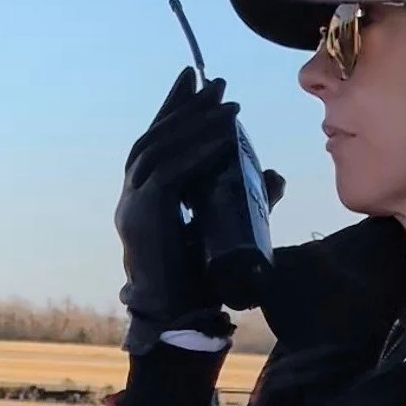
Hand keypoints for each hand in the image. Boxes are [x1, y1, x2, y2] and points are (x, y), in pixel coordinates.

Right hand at [115, 65, 240, 355]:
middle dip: (184, 107)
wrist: (182, 325)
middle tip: (213, 80)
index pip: (157, 144)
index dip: (175, 110)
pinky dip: (193, 151)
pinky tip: (218, 135)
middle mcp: (131, 200)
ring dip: (193, 122)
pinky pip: (167, 174)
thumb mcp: (229, 230)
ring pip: (158, 150)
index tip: (195, 79)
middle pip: (155, 139)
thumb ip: (246, 201)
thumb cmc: (203, 285)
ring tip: (225, 102)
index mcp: (145, 202)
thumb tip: (274, 174)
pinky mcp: (143, 220)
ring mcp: (132, 209)